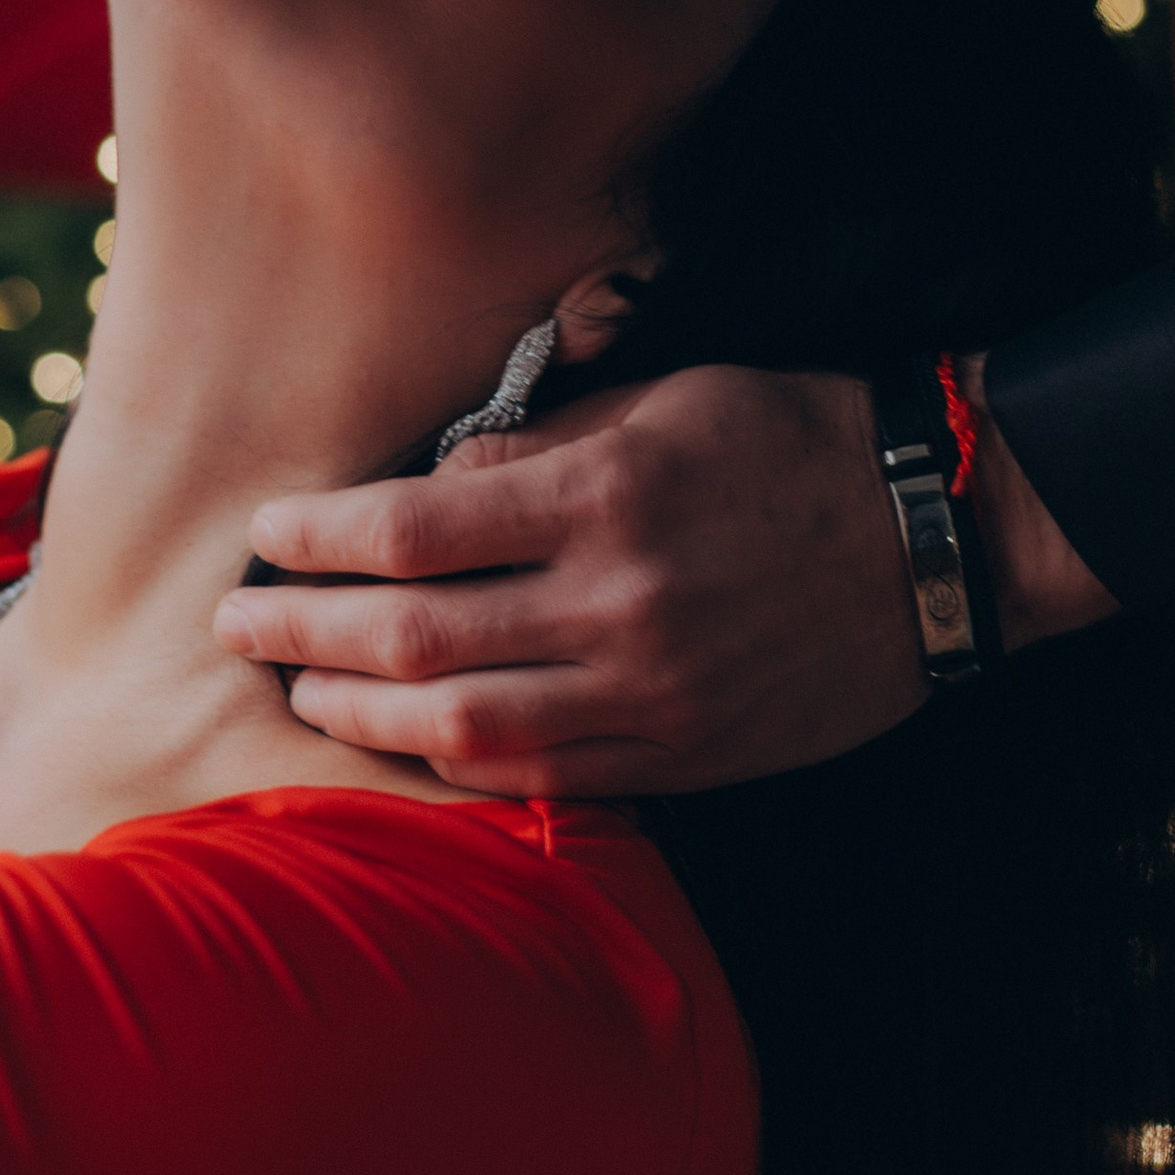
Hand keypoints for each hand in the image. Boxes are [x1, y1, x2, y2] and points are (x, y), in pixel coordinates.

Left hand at [214, 358, 1116, 792]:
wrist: (939, 536)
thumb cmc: (793, 437)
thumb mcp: (666, 398)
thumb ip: (538, 444)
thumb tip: (428, 480)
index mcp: (604, 496)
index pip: (412, 529)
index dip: (317, 538)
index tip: (262, 530)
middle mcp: (617, 605)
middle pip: (413, 637)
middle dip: (303, 632)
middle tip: (236, 621)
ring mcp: (651, 694)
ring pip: (464, 727)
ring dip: (362, 711)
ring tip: (299, 689)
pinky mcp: (683, 754)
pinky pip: (544, 776)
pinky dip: (457, 761)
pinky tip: (407, 737)